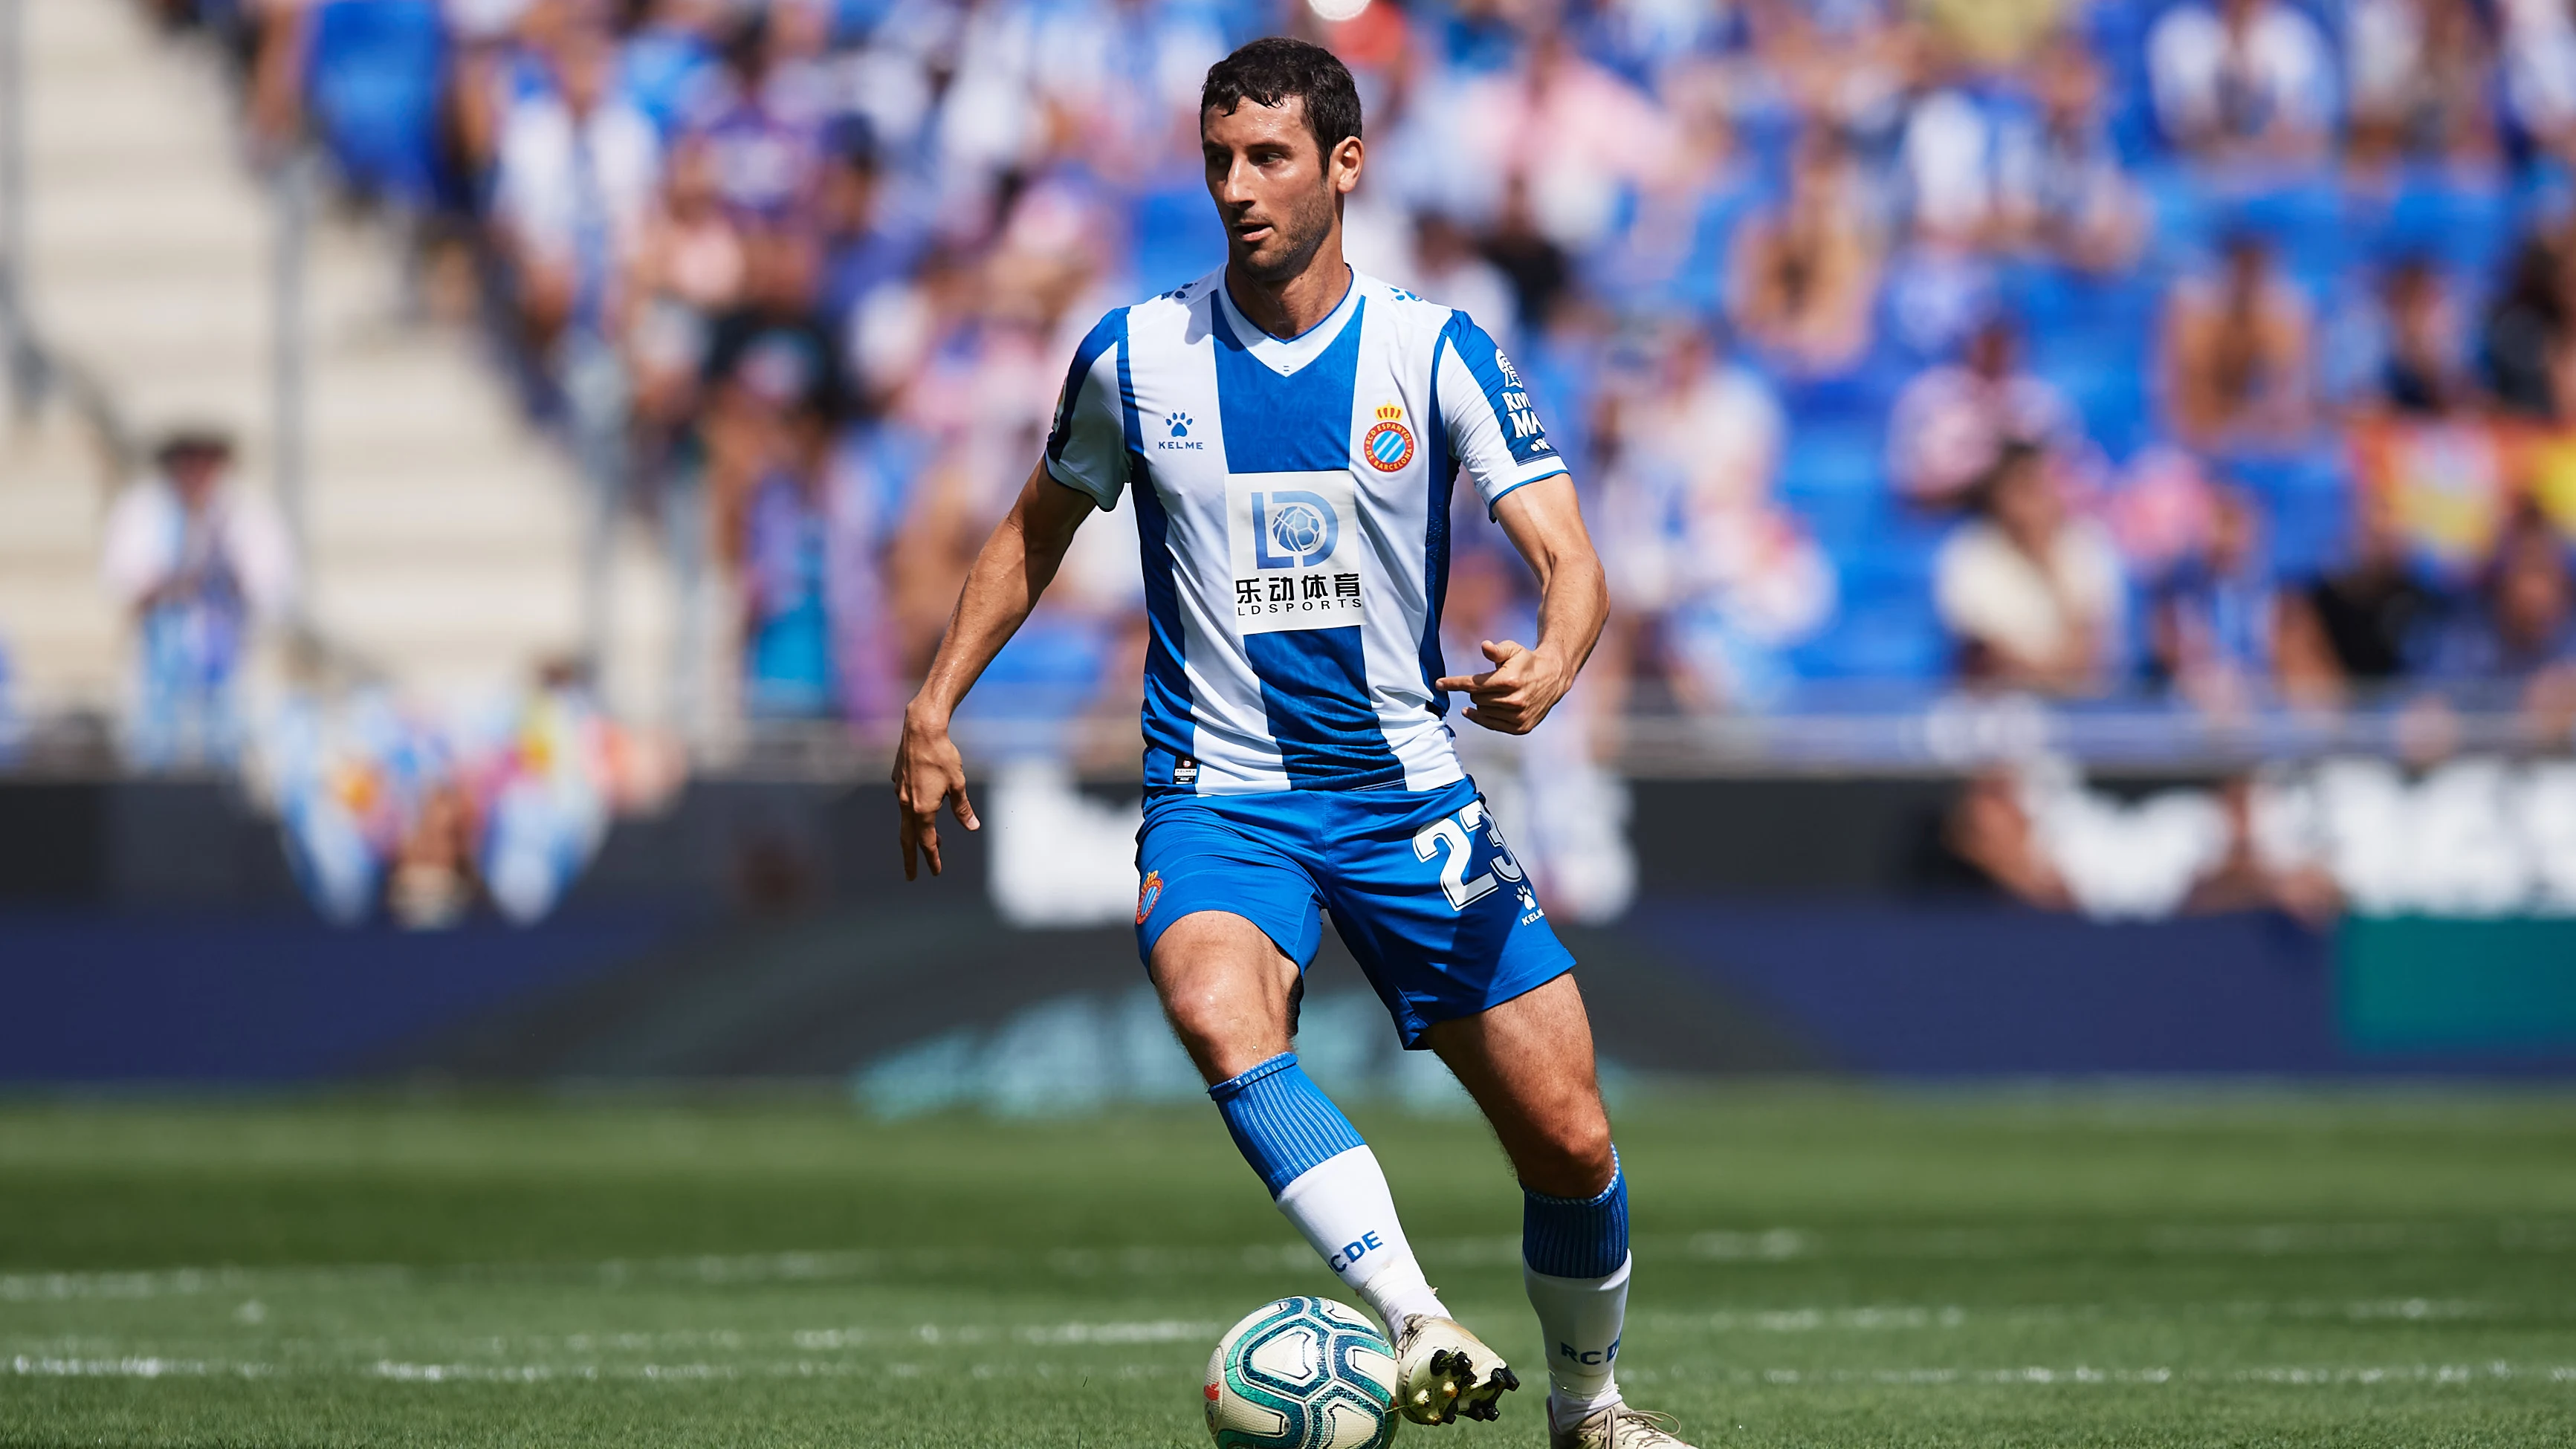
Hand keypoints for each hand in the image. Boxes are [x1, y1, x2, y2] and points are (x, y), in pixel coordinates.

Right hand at [892, 703, 977, 878]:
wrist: (921, 729)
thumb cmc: (942, 756)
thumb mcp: (958, 784)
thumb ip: (963, 808)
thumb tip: (972, 827)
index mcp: (922, 808)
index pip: (928, 841)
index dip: (933, 858)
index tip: (936, 872)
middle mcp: (906, 803)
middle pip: (908, 839)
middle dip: (911, 859)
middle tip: (911, 876)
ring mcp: (899, 792)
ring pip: (906, 820)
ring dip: (916, 834)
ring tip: (932, 842)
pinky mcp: (897, 780)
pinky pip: (904, 801)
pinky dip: (913, 811)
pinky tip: (924, 806)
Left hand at [1435, 639, 1570, 735]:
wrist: (1552, 678)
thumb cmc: (1526, 661)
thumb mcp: (1513, 650)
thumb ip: (1496, 650)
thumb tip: (1484, 646)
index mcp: (1509, 681)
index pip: (1472, 685)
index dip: (1453, 684)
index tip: (1438, 684)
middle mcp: (1514, 701)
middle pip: (1476, 698)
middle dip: (1475, 690)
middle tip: (1488, 682)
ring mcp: (1518, 717)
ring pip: (1482, 711)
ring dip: (1482, 703)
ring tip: (1495, 693)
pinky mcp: (1521, 727)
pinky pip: (1491, 724)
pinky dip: (1482, 717)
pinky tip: (1476, 710)